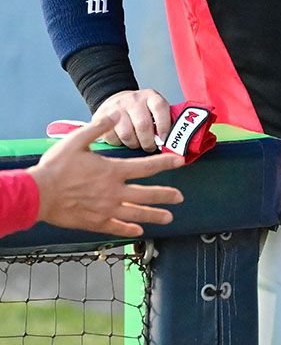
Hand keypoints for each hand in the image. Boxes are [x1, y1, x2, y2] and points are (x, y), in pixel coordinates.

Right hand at [30, 114, 183, 236]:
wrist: (37, 194)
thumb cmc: (55, 167)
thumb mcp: (76, 141)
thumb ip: (98, 127)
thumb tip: (114, 114)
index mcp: (113, 171)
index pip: (146, 166)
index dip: (165, 163)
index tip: (180, 162)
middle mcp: (114, 192)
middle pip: (148, 194)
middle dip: (166, 195)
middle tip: (180, 198)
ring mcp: (106, 209)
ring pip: (137, 213)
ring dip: (155, 215)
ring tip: (169, 217)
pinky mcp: (95, 222)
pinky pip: (116, 227)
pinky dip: (129, 229)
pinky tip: (139, 230)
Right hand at [92, 89, 173, 151]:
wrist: (117, 99)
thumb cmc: (141, 109)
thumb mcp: (154, 108)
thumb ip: (163, 120)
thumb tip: (171, 141)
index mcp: (151, 96)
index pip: (160, 108)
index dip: (164, 126)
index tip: (165, 139)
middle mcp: (134, 99)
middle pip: (143, 125)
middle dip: (148, 142)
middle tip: (150, 148)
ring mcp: (117, 107)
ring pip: (127, 134)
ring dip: (134, 144)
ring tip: (137, 144)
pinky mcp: (102, 116)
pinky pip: (112, 137)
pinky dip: (119, 144)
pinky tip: (124, 141)